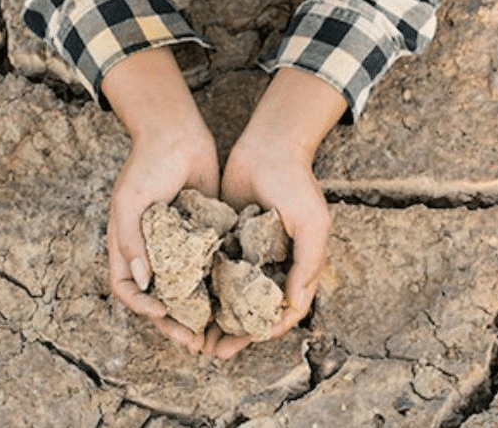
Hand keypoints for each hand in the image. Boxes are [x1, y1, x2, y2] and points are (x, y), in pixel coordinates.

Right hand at [102, 47, 218, 352]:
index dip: (142, 307)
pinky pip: (209, 269)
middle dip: (174, 323)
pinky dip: (217, 288)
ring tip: (215, 334)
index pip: (128, 290)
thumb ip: (132, 240)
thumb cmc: (147, 164)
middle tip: (194, 342)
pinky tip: (234, 302)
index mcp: (127, 247)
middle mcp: (152, 252)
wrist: (178, 133)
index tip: (163, 313)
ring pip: (187, 291)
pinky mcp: (205, 238)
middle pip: (159, 300)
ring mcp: (179, 247)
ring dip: (198, 314)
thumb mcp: (131, 201)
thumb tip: (142, 282)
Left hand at [207, 68, 344, 358]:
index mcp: (296, 265)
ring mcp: (248, 252)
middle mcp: (272, 263)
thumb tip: (293, 305)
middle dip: (235, 333)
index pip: (284, 310)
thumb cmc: (295, 182)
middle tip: (213, 352)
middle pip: (253, 310)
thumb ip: (307, 263)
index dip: (267, 330)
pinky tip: (185, 303)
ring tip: (196, 338)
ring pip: (231, 296)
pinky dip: (203, 289)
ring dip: (216, 318)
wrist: (267, 145)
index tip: (245, 342)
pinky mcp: (225, 238)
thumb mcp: (312, 222)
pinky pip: (214, 269)